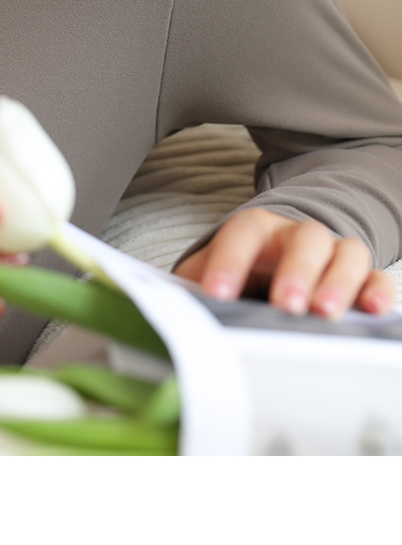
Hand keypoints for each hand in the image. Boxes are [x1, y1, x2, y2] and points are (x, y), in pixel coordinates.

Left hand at [174, 207, 395, 318]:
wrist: (274, 259)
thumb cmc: (239, 271)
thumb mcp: (208, 273)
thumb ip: (191, 288)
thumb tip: (167, 315)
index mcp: (254, 229)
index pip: (241, 234)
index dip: (229, 262)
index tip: (216, 295)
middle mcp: (296, 235)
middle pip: (304, 239)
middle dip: (296, 271)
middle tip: (286, 305)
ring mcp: (331, 253)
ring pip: (345, 253)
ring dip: (338, 283)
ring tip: (325, 314)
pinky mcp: (359, 276)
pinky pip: (376, 277)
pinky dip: (378, 292)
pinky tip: (373, 312)